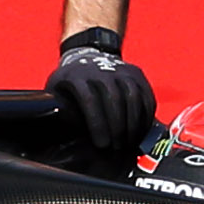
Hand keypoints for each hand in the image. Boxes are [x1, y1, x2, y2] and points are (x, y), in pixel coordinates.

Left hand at [52, 28, 154, 158]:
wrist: (87, 56)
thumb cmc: (69, 85)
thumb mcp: (56, 95)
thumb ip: (60, 113)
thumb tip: (62, 139)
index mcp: (76, 76)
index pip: (89, 99)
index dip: (97, 123)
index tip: (102, 144)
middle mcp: (99, 69)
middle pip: (114, 98)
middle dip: (118, 127)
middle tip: (117, 148)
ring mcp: (120, 69)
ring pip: (133, 96)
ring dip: (134, 124)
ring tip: (129, 143)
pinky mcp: (136, 73)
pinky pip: (146, 95)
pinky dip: (146, 116)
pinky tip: (141, 132)